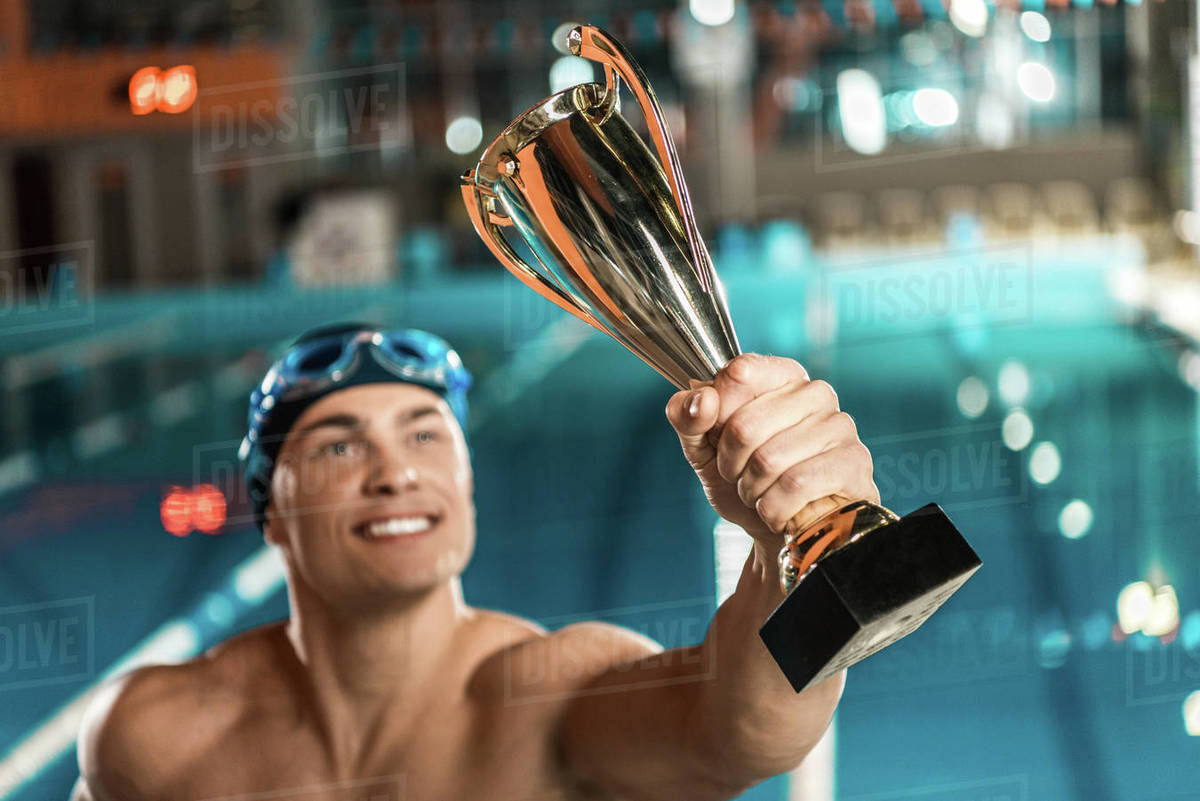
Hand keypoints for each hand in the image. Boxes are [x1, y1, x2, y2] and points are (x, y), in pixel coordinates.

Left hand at [665, 354, 879, 546]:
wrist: (776, 531)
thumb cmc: (742, 478)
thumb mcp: (702, 447)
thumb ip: (688, 417)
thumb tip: (701, 400)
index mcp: (779, 375)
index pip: (737, 374)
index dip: (717, 415)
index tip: (720, 435)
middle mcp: (814, 392)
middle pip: (744, 426)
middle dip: (730, 464)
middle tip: (740, 475)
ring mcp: (839, 426)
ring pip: (769, 460)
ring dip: (751, 490)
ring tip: (761, 492)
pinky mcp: (854, 463)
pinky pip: (797, 485)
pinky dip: (774, 508)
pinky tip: (779, 510)